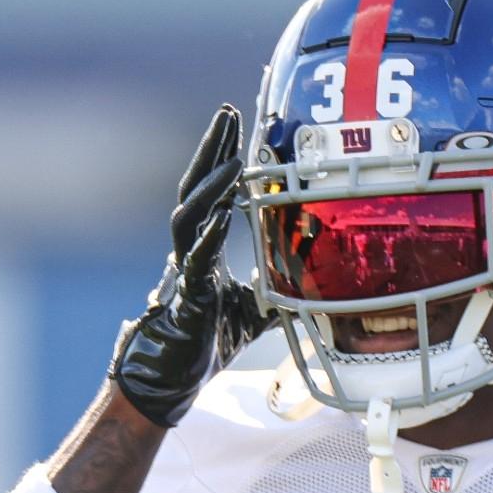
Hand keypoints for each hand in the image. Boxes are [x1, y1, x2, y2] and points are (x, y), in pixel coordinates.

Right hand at [110, 105, 274, 426]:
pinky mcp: (186, 297)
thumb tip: (321, 289)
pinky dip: (210, 237)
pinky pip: (196, 261)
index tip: (236, 123)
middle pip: (196, 187)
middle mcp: (190, 251)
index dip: (221, 156)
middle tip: (227, 112)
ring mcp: (185, 271)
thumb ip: (280, 293)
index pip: (212, 191)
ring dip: (211, 186)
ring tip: (231, 159)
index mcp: (204, 248)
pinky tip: (224, 217)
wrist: (172, 379)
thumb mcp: (257, 312)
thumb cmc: (208, 341)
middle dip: (211, 149)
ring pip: (189, 215)